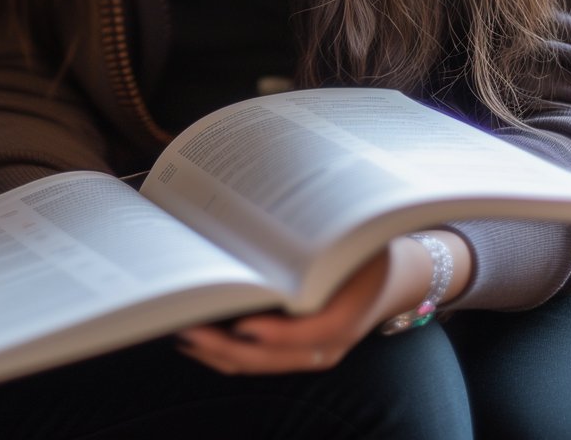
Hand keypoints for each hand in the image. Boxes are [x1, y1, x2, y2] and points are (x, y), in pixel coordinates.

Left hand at [177, 230, 466, 374]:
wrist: (390, 278)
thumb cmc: (364, 248)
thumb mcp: (357, 237)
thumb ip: (327, 235)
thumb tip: (284, 206)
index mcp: (351, 311)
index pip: (315, 332)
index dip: (279, 333)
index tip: (243, 323)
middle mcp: (330, 344)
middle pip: (275, 357)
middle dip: (227, 345)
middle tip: (187, 324)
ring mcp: (311, 354)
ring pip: (259, 364)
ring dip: (218, 352)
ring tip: (181, 329)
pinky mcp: (294, 354)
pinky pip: (257, 361)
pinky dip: (225, 352)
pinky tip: (198, 336)